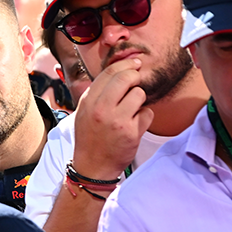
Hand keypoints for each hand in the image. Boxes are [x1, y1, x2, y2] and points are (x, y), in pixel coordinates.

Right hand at [70, 57, 154, 180]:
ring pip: (139, 94)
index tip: (134, 64)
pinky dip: (144, 118)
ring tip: (131, 112)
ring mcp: (116, 120)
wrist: (92, 167)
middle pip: (126, 78)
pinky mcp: (131, 132)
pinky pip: (147, 113)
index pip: (108, 73)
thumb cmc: (90, 139)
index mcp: (88, 102)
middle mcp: (100, 109)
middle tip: (137, 81)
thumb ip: (98, 94)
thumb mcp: (84, 113)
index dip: (124, 65)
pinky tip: (134, 126)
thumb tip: (118, 73)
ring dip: (139, 101)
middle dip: (135, 76)